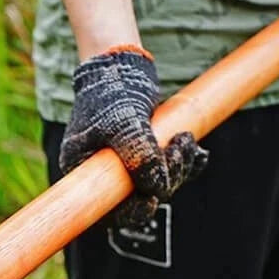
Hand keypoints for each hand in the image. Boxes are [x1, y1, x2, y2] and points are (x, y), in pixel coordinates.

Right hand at [59, 47, 208, 227]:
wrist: (120, 65)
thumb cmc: (111, 93)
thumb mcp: (123, 123)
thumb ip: (138, 156)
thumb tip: (158, 189)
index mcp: (82, 171)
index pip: (104, 209)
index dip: (130, 213)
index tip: (152, 201)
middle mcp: (102, 173)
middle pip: (136, 198)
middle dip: (164, 181)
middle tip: (179, 150)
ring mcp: (124, 164)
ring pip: (157, 184)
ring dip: (179, 167)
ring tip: (186, 139)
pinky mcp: (145, 153)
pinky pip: (168, 171)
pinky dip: (185, 164)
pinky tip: (196, 152)